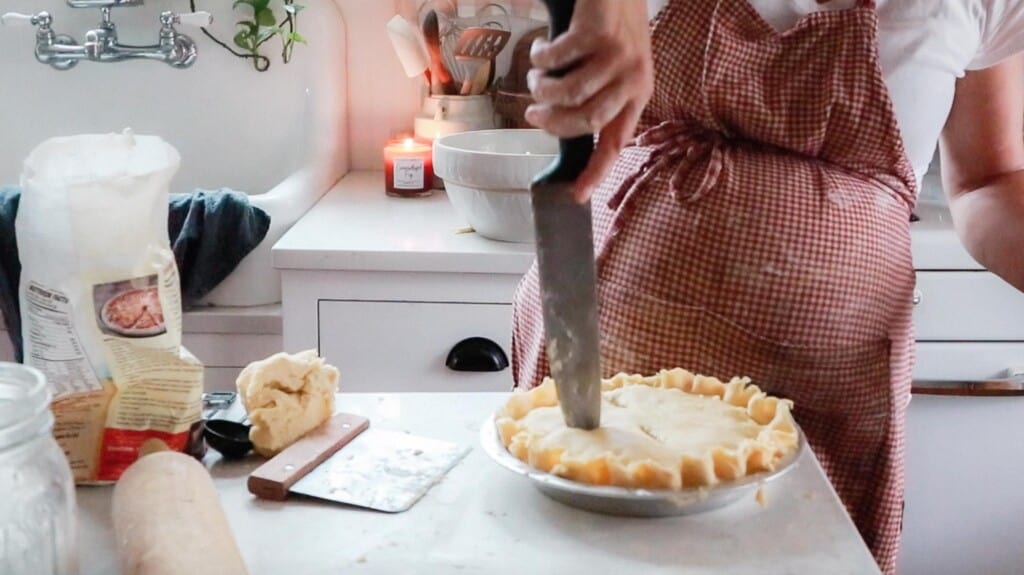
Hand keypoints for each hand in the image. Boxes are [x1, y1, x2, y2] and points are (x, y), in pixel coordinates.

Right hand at [526, 0, 653, 200]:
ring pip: (568, 93)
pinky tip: (541, 47)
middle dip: (551, 123)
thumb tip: (564, 125)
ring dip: (542, 89)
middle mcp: (632, 78)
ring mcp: (617, 55)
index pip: (616, 142)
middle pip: (586, 122)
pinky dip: (540, 56)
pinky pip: (556, 59)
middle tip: (532, 113)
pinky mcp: (597, 33)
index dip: (597, 172)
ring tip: (536, 77)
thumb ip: (601, 96)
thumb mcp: (618, 66)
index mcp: (638, 94)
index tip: (576, 196)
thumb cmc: (614, 25)